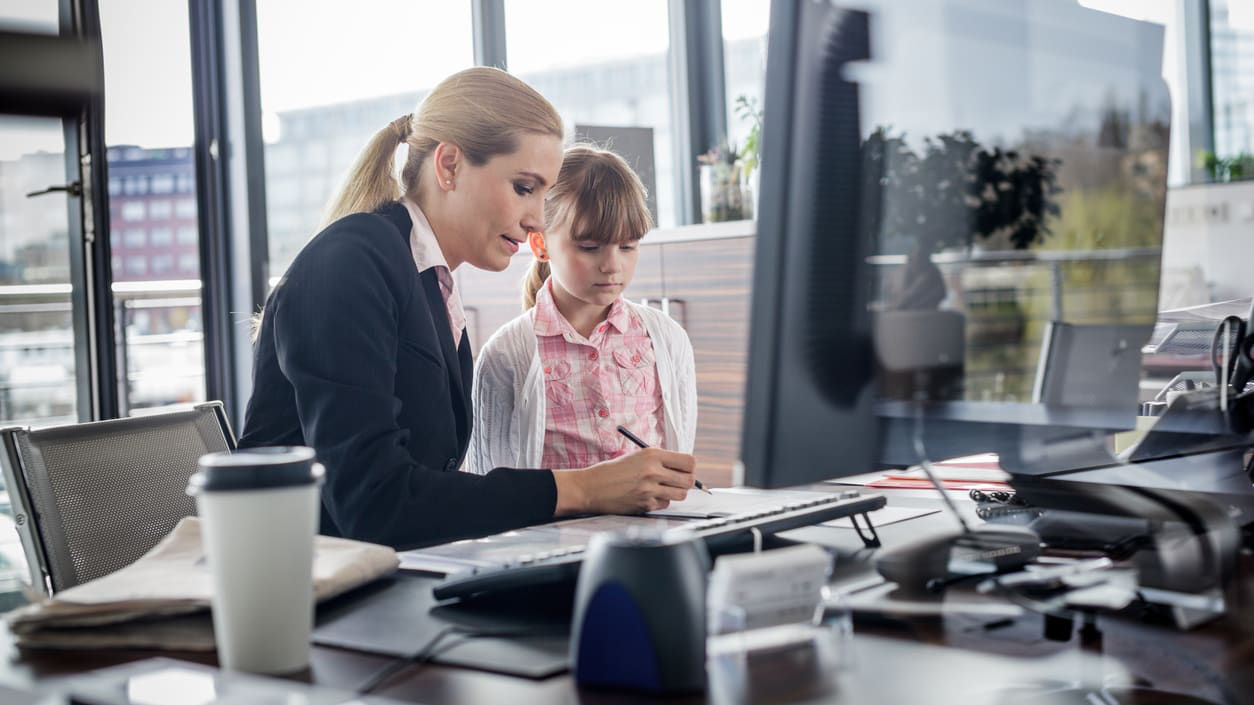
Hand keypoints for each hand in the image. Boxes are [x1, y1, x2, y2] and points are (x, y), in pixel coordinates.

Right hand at [552, 448, 696, 515]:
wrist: (591, 487)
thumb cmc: (612, 471)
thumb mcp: (637, 456)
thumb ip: (660, 460)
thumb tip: (683, 468)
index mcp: (652, 454)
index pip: (689, 461)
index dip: (690, 467)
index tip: (685, 470)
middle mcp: (653, 470)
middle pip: (689, 480)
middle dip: (686, 482)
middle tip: (677, 481)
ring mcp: (650, 489)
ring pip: (681, 494)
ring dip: (674, 493)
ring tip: (662, 489)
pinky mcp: (645, 504)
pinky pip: (665, 505)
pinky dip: (659, 502)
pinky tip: (647, 496)